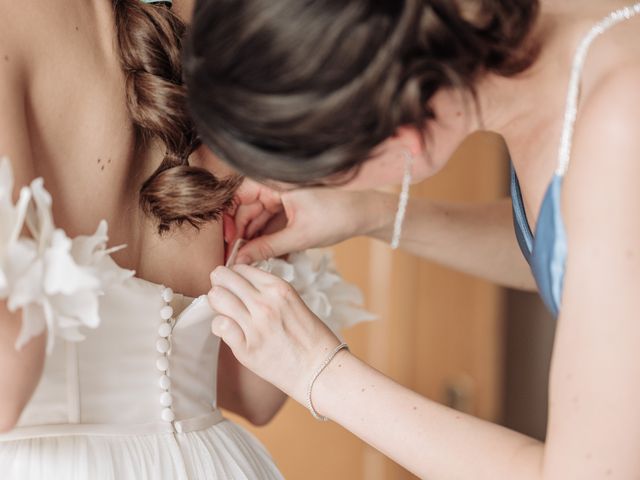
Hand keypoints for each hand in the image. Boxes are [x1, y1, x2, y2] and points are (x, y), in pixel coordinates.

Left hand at [208, 264, 340, 403]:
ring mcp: (255, 325)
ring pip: (216, 297)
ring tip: (227, 313)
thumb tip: (239, 284)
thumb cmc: (310, 337)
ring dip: (217, 304)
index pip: (240, 268)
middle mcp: (265, 303)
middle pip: (223, 277)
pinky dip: (220, 327)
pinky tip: (230, 331)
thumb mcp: (292, 301)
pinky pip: (219, 325)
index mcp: (278, 288)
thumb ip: (266, 292)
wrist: (320, 370)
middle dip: (220, 284)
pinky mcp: (246, 348)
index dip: (234, 276)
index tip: (235, 286)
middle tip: (225, 296)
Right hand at [228, 179, 383, 263]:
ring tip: (251, 260)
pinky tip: (266, 254)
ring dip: (255, 238)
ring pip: (259, 217)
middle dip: (242, 234)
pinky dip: (268, 237)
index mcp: (275, 182)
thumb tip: (240, 259)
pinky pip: (271, 221)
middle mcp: (276, 185)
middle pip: (247, 208)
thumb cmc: (337, 216)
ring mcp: (283, 195)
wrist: (366, 214)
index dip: (229, 218)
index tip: (228, 241)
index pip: (238, 194)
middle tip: (236, 258)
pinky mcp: (291, 206)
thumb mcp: (299, 237)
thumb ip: (266, 248)